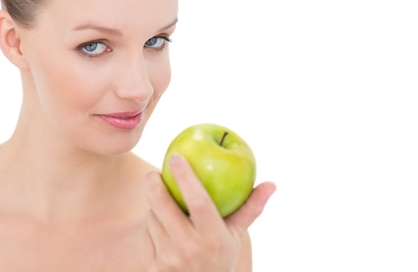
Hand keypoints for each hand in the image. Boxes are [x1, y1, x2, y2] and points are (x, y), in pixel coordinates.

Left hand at [142, 154, 274, 271]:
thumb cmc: (219, 255)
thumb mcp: (235, 236)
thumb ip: (250, 209)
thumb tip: (271, 184)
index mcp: (213, 238)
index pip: (199, 201)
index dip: (185, 176)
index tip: (176, 156)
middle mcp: (189, 248)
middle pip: (162, 204)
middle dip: (154, 183)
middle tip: (155, 174)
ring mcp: (168, 258)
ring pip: (152, 216)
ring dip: (155, 207)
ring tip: (167, 209)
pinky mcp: (151, 265)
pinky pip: (145, 232)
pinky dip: (151, 226)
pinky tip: (160, 228)